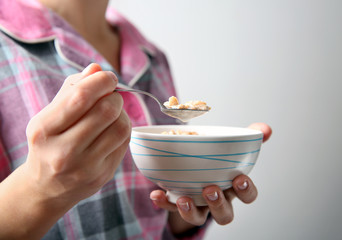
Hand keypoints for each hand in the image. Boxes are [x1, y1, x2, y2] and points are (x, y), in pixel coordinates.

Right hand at [25, 63, 130, 204]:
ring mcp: (85, 167)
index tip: (108, 77)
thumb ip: (72, 89)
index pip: (81, 97)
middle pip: (106, 111)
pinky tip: (113, 129)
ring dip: (122, 113)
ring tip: (113, 112)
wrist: (46, 187)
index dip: (102, 81)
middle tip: (111, 95)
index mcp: (44, 130)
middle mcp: (63, 151)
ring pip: (121, 128)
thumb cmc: (49, 143)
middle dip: (115, 97)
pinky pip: (125, 143)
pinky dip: (124, 129)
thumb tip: (96, 69)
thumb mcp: (50, 115)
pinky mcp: (102, 175)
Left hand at [150, 123, 271, 233]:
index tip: (240, 178)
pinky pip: (171, 207)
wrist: (196, 165)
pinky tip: (157, 193)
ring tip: (183, 198)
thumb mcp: (233, 147)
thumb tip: (265, 129)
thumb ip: (249, 137)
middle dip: (218, 205)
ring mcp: (198, 204)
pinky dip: (164, 202)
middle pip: (225, 215)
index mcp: (233, 186)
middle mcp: (217, 200)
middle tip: (210, 189)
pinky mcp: (178, 203)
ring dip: (191, 211)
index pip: (248, 195)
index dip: (247, 191)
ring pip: (198, 217)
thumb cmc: (218, 159)